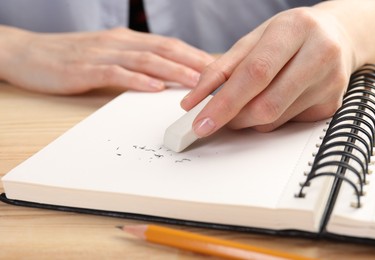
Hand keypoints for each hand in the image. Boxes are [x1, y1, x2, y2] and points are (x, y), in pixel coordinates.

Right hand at [0, 26, 213, 93]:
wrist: (28, 53)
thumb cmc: (71, 57)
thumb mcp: (109, 55)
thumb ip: (135, 62)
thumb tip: (164, 76)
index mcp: (127, 40)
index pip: (169, 45)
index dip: (194, 56)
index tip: (217, 68)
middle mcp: (119, 42)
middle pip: (164, 49)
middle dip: (193, 62)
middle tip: (218, 76)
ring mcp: (102, 54)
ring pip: (145, 60)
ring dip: (173, 71)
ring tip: (196, 82)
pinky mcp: (85, 69)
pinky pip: (116, 73)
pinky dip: (137, 80)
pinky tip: (154, 87)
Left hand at [181, 0, 374, 136]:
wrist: (336, 36)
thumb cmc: (289, 36)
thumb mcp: (252, 39)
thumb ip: (220, 68)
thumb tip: (194, 101)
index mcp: (294, 29)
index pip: (255, 73)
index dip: (225, 102)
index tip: (202, 122)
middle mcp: (319, 55)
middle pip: (266, 104)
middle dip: (233, 118)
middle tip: (216, 118)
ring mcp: (329, 83)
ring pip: (274, 119)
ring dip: (249, 119)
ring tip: (245, 103)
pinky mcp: (331, 106)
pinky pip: (287, 124)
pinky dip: (269, 119)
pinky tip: (273, 100)